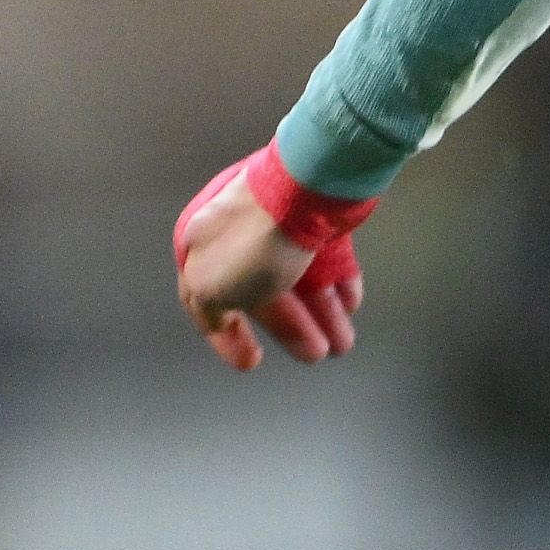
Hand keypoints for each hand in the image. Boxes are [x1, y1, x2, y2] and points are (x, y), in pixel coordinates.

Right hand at [173, 146, 370, 369]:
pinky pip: (324, 254)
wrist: (303, 187)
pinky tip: (349, 303)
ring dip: (321, 313)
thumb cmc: (248, 241)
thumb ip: (208, 308)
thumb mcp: (207, 287)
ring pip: (298, 275)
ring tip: (342, 341)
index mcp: (200, 243)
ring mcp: (277, 218)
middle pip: (262, 290)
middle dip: (291, 328)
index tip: (250, 361)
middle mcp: (234, 229)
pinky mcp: (315, 212)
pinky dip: (336, 282)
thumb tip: (219, 319)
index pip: (204, 297)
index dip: (225, 334)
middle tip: (315, 354)